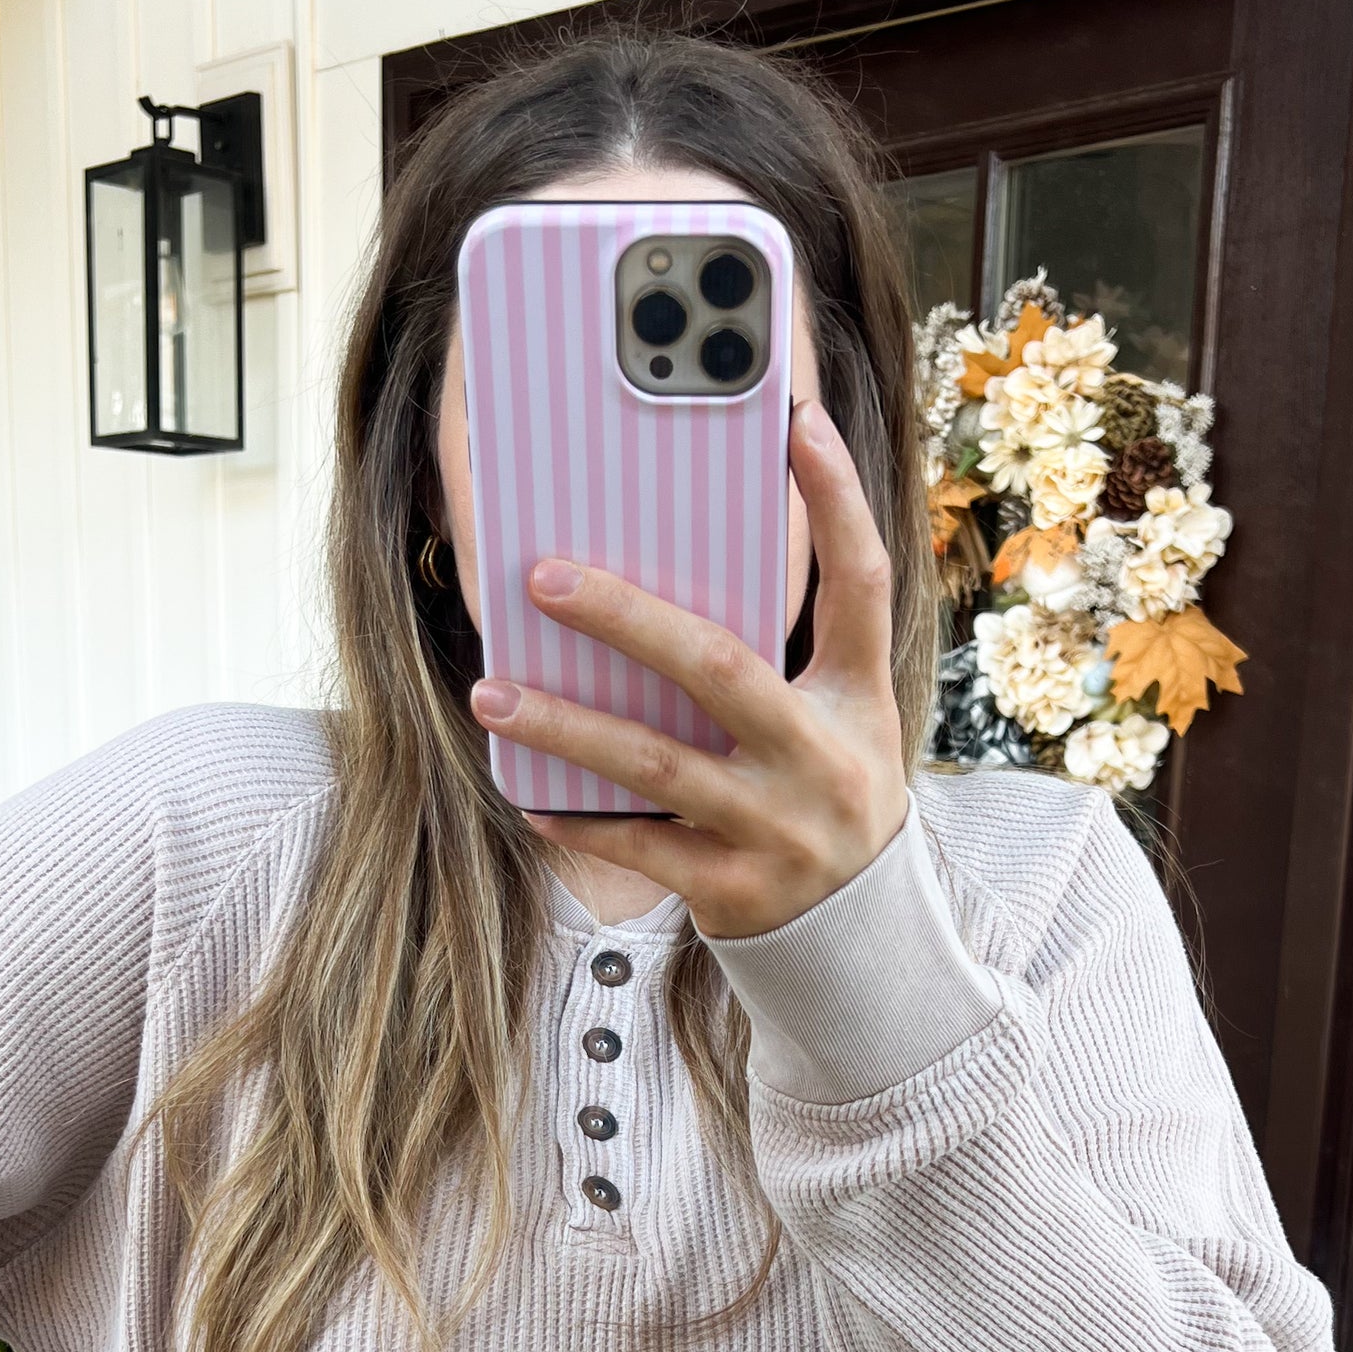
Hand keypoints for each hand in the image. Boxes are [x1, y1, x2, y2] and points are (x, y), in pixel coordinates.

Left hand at [468, 398, 908, 940]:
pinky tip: (528, 796)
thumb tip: (681, 564)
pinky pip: (639, 848)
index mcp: (857, 696)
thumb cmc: (827, 791)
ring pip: (655, 766)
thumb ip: (790, 646)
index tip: (799, 419)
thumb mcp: (843, 716)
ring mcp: (777, 828)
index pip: (860, 580)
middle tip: (542, 576)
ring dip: (566, 727)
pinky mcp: (733, 889)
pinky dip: (580, 821)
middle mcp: (820, 758)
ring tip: (493, 693)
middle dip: (626, 619)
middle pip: (718, 667)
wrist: (857, 931)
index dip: (835, 500)